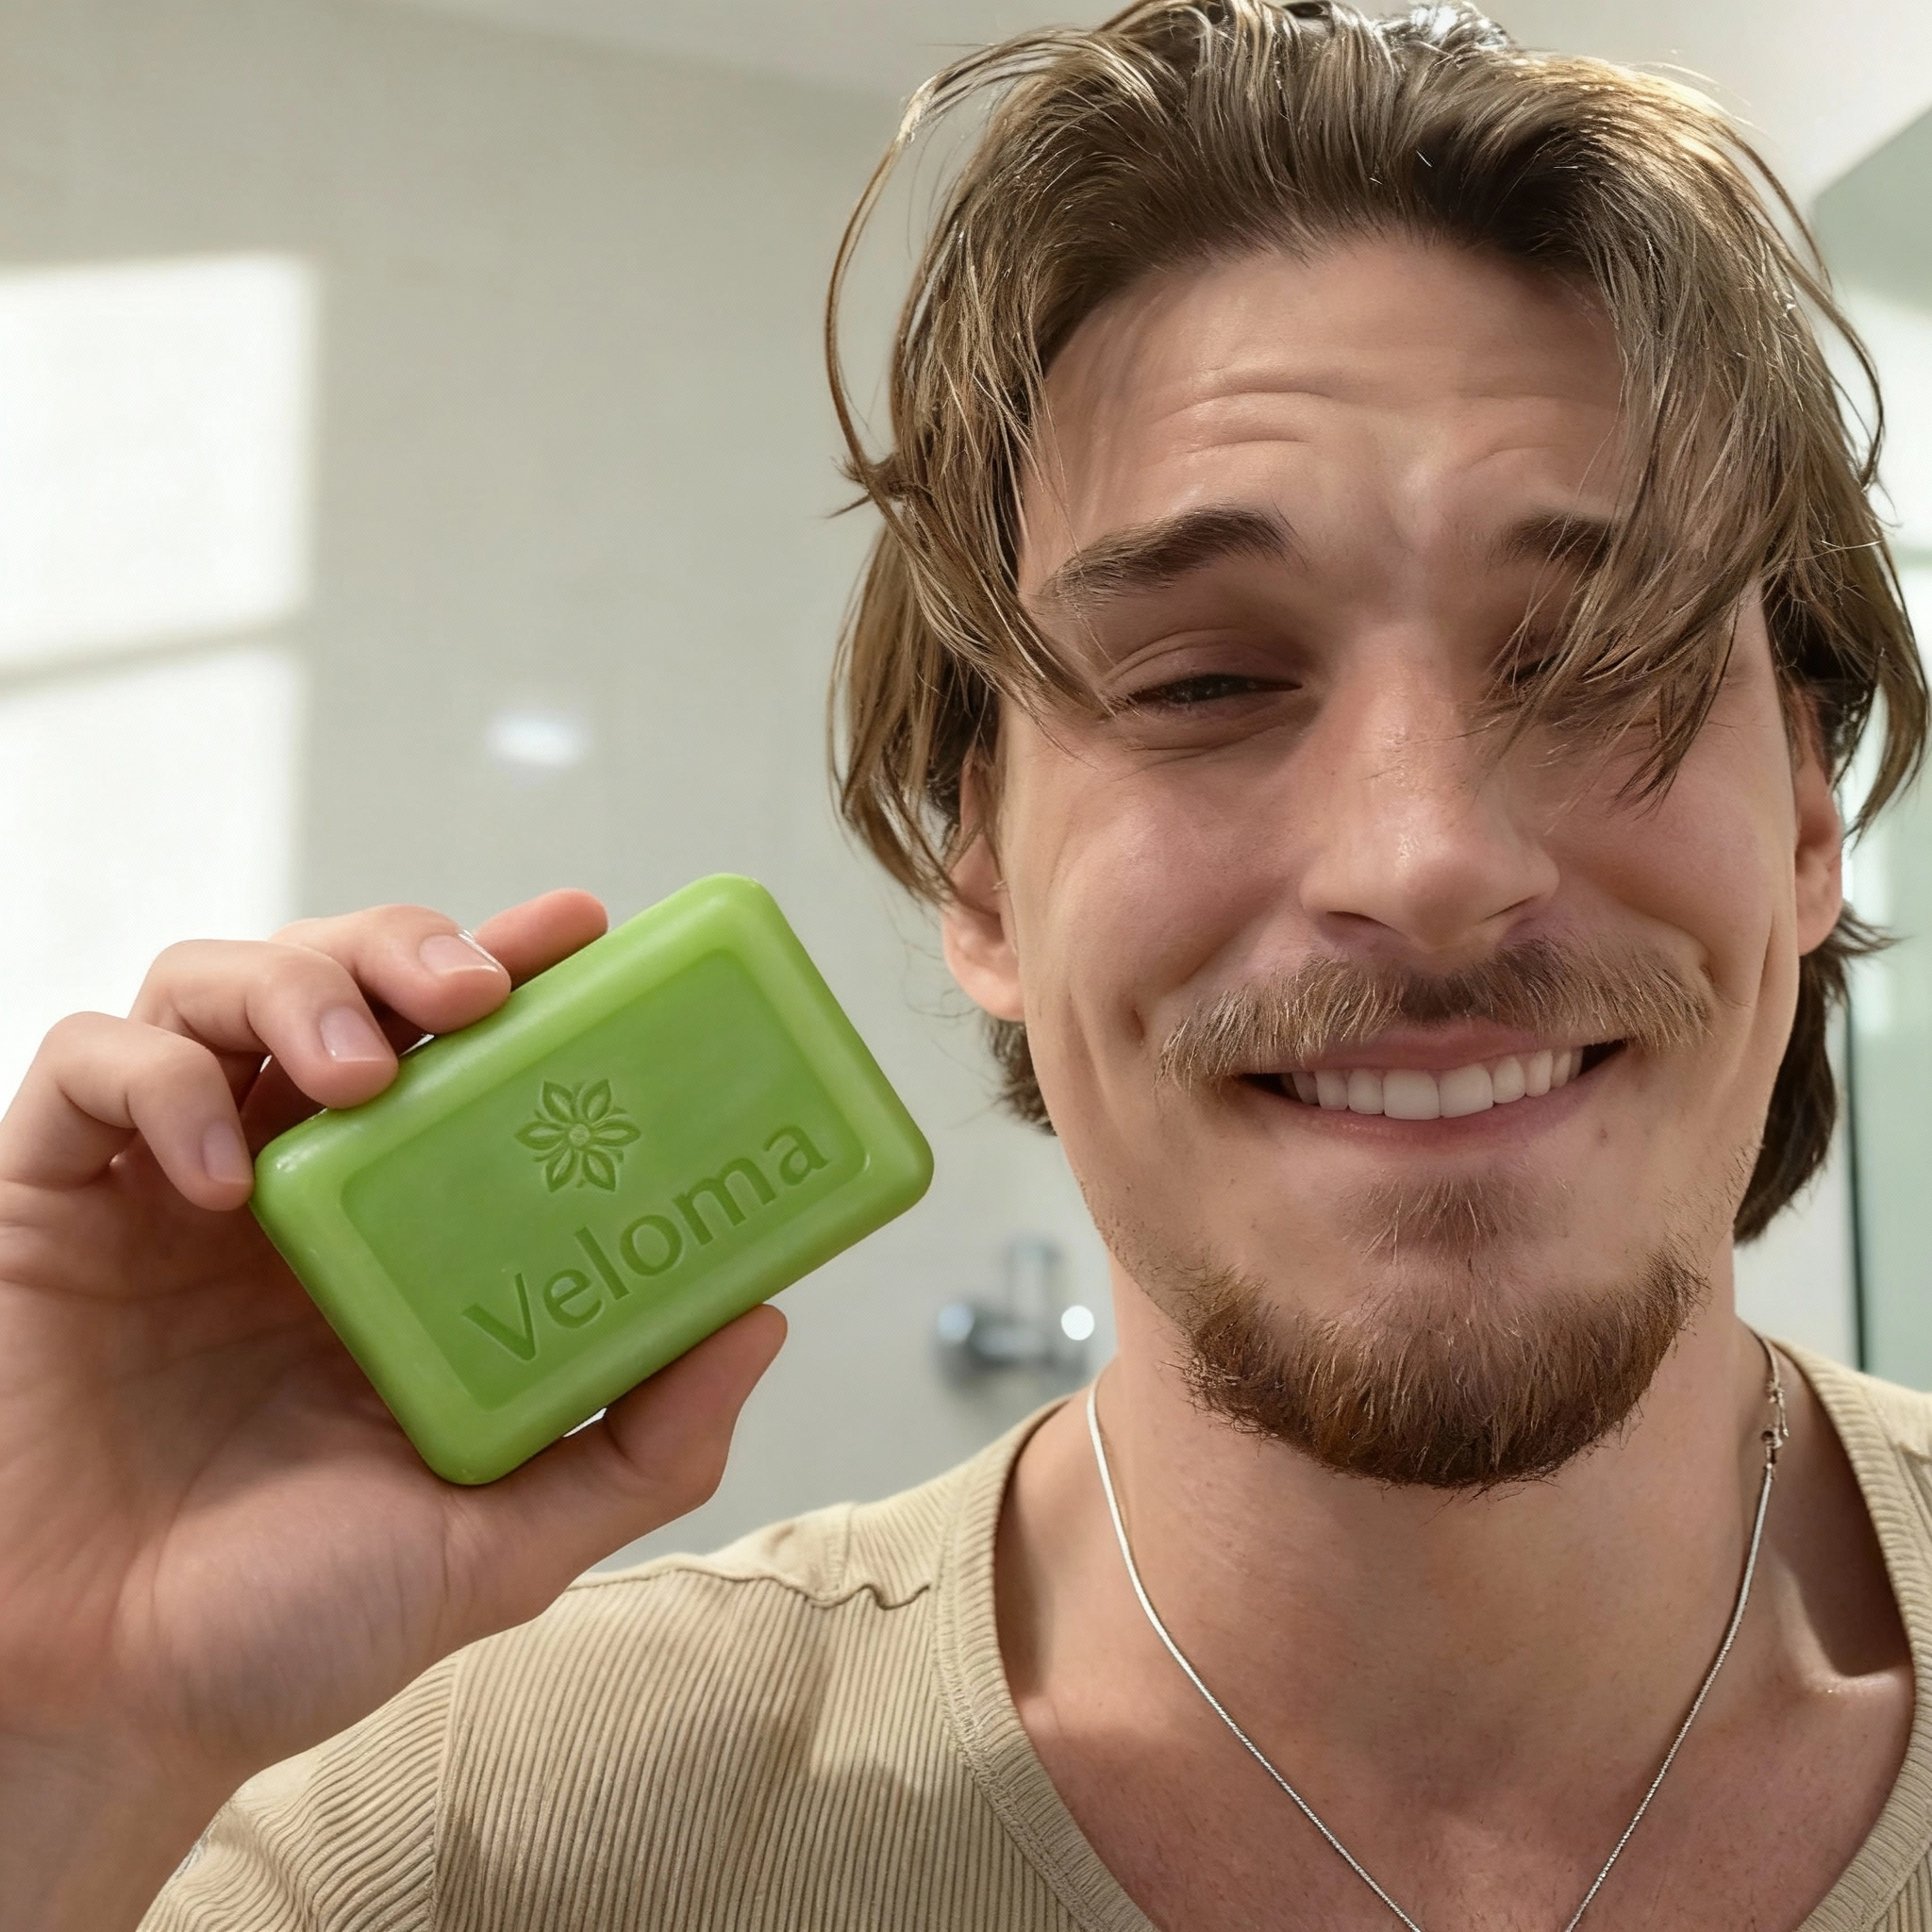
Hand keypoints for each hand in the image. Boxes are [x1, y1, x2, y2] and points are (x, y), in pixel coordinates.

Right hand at [0, 892, 785, 1929]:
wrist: (104, 1717)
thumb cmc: (291, 1627)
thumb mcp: (503, 1540)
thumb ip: (642, 1444)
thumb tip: (763, 1321)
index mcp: (398, 1238)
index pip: (457, 1053)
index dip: (511, 967)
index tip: (582, 926)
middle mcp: (288, 1191)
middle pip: (338, 981)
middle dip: (402, 947)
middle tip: (472, 988)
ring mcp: (163, 1189)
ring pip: (213, 988)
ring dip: (295, 986)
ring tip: (357, 1070)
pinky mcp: (48, 1206)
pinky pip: (83, 1070)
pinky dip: (151, 1081)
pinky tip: (214, 1177)